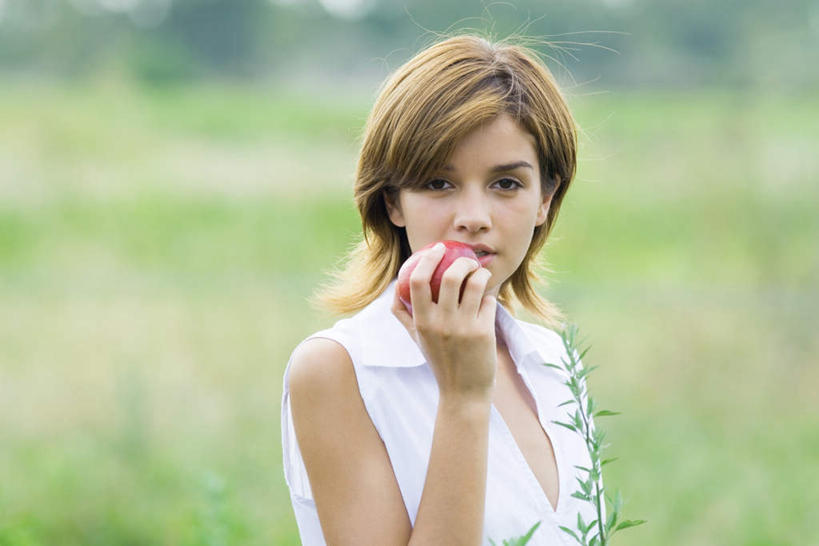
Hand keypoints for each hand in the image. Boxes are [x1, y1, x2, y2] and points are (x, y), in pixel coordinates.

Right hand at [392, 243, 496, 401]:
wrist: (462, 392)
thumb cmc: (439, 361)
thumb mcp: (416, 339)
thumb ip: (403, 314)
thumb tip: (396, 287)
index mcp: (421, 322)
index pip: (418, 281)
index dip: (427, 259)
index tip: (436, 249)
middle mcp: (441, 323)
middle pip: (451, 277)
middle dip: (462, 261)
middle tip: (467, 260)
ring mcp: (463, 328)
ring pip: (475, 284)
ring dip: (481, 273)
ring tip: (481, 274)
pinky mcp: (483, 333)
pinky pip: (489, 301)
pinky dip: (489, 295)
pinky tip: (488, 298)